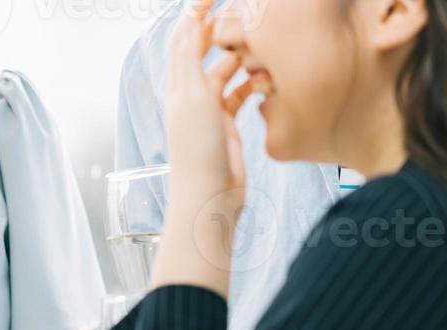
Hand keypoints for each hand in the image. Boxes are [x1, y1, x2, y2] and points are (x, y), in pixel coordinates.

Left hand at [165, 2, 253, 199]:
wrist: (209, 195)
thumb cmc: (198, 150)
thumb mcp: (194, 97)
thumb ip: (192, 58)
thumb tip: (189, 20)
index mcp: (178, 85)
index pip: (184, 38)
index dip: (197, 13)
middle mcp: (190, 94)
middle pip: (205, 51)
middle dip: (223, 29)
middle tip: (246, 11)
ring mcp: (208, 109)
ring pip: (226, 71)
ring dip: (242, 56)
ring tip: (262, 43)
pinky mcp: (225, 124)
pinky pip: (240, 94)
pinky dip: (253, 83)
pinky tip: (267, 77)